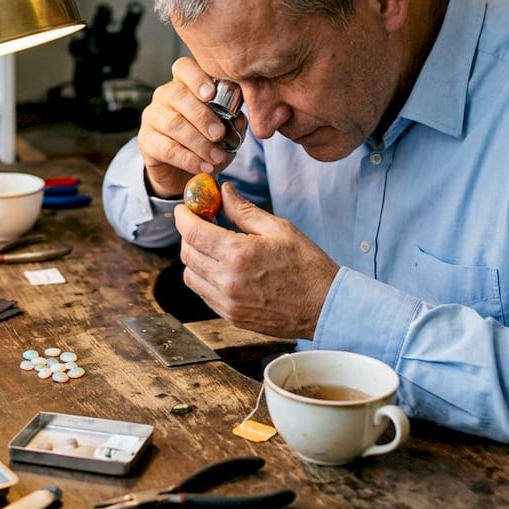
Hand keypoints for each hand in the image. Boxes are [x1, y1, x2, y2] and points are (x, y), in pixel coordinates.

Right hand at [137, 57, 244, 197]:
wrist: (182, 170)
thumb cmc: (206, 140)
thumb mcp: (225, 129)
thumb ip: (233, 121)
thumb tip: (238, 119)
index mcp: (185, 83)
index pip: (184, 68)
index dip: (197, 77)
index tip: (211, 94)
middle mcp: (165, 95)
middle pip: (178, 95)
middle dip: (202, 116)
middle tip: (219, 134)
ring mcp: (153, 117)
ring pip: (173, 124)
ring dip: (199, 142)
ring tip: (216, 157)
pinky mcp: (146, 141)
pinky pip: (167, 148)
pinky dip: (189, 159)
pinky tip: (204, 167)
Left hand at [175, 182, 337, 338]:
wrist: (325, 306)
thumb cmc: (307, 265)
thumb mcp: (279, 228)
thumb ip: (244, 210)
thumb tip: (223, 191)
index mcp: (238, 254)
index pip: (192, 232)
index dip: (183, 216)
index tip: (185, 208)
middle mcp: (227, 281)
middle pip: (187, 253)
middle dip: (189, 234)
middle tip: (202, 223)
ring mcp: (227, 303)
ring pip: (190, 276)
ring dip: (195, 257)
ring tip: (214, 247)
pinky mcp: (231, 317)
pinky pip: (204, 293)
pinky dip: (205, 278)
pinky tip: (223, 268)